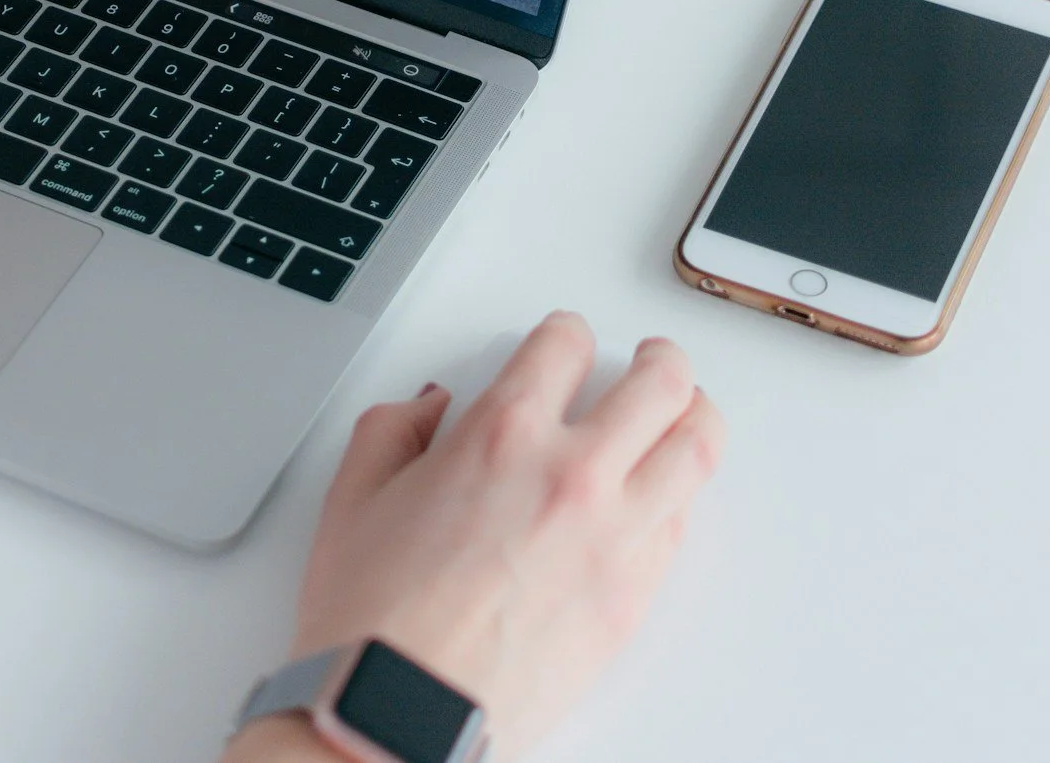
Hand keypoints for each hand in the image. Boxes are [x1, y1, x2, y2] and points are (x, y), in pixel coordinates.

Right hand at [228, 314, 723, 761]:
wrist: (400, 715)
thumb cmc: (373, 622)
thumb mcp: (353, 497)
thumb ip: (394, 429)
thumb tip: (430, 408)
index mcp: (500, 435)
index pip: (566, 345)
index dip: (566, 334)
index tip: (565, 343)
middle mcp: (570, 475)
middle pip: (660, 383)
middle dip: (661, 360)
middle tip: (654, 360)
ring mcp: (614, 537)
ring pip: (697, 447)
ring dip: (696, 416)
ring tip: (688, 412)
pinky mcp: (633, 597)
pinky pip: (682, 523)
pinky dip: (679, 493)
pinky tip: (663, 491)